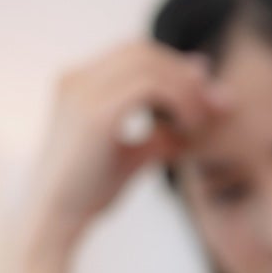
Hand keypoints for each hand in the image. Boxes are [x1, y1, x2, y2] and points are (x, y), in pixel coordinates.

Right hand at [19, 41, 228, 258]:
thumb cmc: (88, 194)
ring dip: (185, 88)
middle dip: (185, 74)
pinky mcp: (95, 115)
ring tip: (202, 121)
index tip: (208, 94)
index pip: (135, 54)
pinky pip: (148, 86)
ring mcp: (82, 92)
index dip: (174, 68)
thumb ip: (160, 133)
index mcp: (78, 83)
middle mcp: (77, 79)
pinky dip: (177, 100)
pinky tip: (189, 128)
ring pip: (148, 64)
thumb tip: (196, 113)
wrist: (54, 222)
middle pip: (143, 51)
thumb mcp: (131, 157)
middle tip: (217, 103)